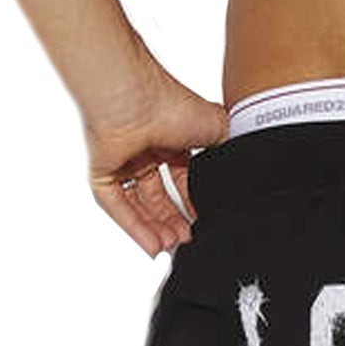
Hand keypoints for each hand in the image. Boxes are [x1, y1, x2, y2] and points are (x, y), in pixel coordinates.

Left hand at [84, 66, 228, 257]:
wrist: (135, 97)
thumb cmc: (173, 102)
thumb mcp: (220, 129)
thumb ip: (228, 153)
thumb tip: (241, 175)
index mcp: (171, 138)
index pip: (181, 181)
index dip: (192, 204)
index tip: (203, 224)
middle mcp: (145, 150)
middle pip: (159, 198)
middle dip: (174, 222)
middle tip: (188, 242)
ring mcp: (122, 162)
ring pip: (138, 206)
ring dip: (155, 229)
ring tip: (172, 248)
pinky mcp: (103, 173)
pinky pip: (118, 208)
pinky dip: (135, 229)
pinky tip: (152, 246)